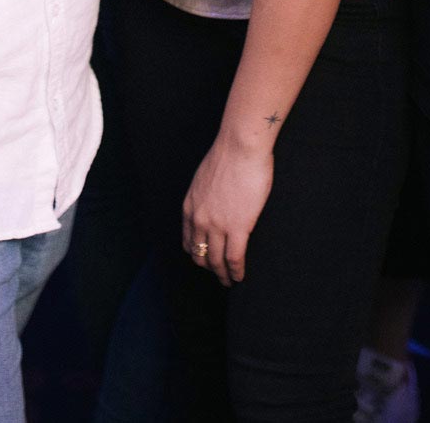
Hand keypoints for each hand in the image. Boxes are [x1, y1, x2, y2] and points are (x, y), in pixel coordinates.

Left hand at [182, 136, 273, 287]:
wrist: (240, 147)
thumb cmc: (228, 157)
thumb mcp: (204, 179)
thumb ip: (204, 197)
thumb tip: (214, 205)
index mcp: (189, 207)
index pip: (188, 241)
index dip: (197, 254)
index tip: (205, 260)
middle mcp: (198, 220)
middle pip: (200, 255)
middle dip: (208, 268)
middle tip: (218, 276)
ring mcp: (217, 225)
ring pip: (216, 262)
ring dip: (223, 276)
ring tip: (230, 281)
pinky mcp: (238, 227)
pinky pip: (234, 259)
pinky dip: (237, 272)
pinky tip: (240, 276)